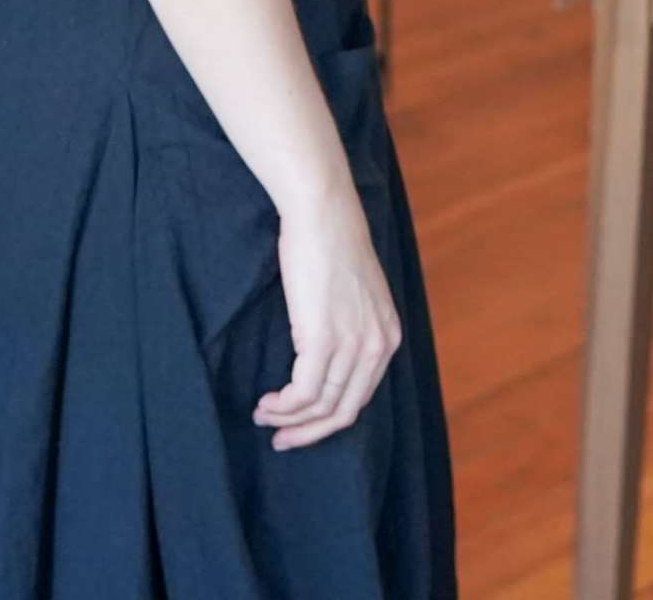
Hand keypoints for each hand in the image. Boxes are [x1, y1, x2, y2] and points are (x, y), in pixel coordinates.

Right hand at [256, 187, 401, 451]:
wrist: (323, 212)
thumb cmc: (330, 245)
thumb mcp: (355, 295)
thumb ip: (350, 328)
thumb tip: (324, 363)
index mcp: (388, 337)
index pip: (361, 396)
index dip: (328, 419)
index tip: (301, 425)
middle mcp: (378, 346)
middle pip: (345, 411)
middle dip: (309, 432)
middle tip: (280, 440)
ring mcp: (353, 344)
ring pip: (322, 406)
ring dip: (289, 419)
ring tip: (264, 416)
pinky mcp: (324, 338)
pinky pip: (304, 392)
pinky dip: (283, 406)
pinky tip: (267, 404)